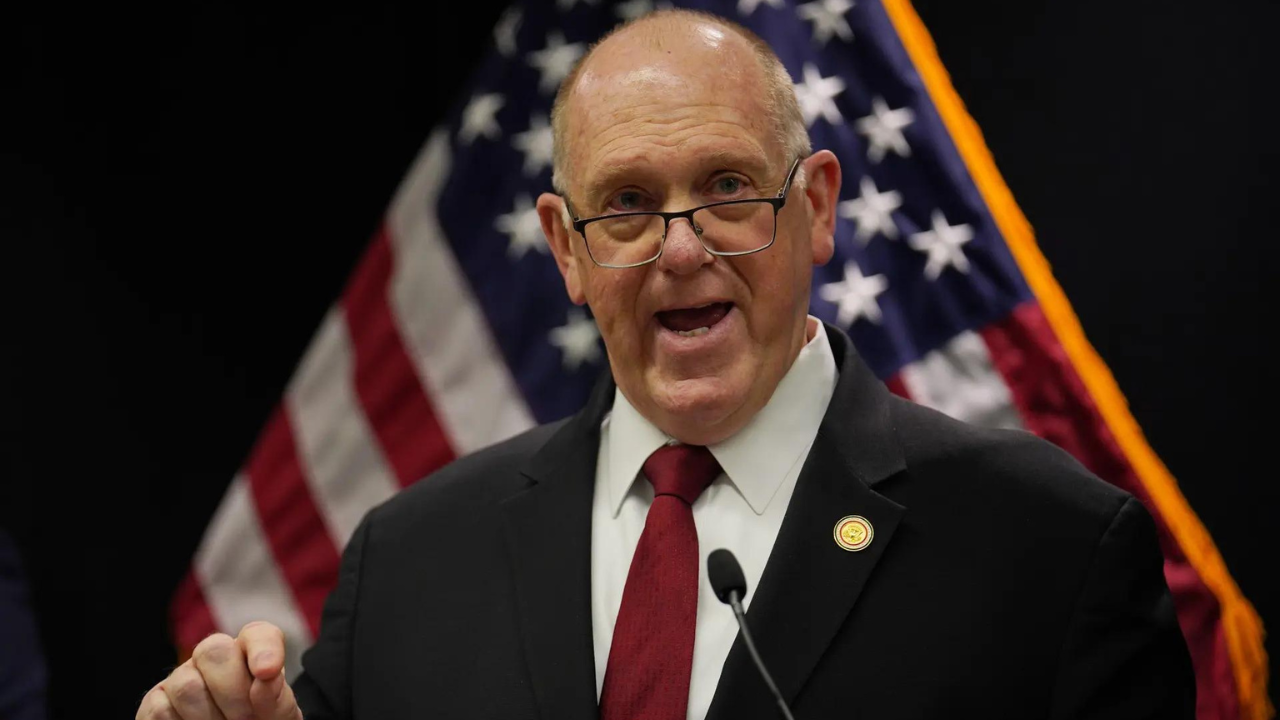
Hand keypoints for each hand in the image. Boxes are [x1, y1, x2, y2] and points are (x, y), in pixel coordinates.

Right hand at [136, 621, 301, 719]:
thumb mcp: (275, 715)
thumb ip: (276, 697)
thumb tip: (264, 677)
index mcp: (250, 654)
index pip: (258, 634)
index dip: (262, 648)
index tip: (267, 672)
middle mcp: (213, 657)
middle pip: (213, 650)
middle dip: (232, 690)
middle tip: (245, 719)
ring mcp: (181, 677)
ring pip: (186, 685)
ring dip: (209, 717)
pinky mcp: (155, 701)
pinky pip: (161, 710)